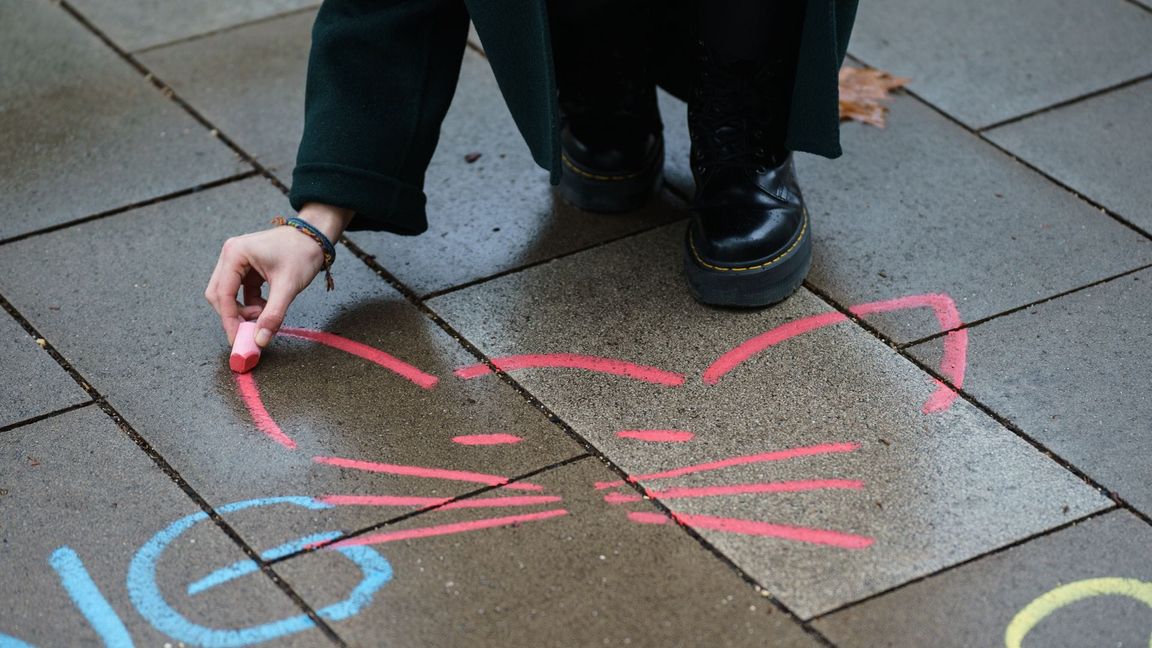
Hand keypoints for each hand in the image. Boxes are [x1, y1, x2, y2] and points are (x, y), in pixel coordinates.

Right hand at [204, 203, 353, 346]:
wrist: (315, 237)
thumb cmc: (302, 252)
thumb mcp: (288, 286)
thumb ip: (273, 314)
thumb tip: (260, 340)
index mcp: (235, 254)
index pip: (223, 294)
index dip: (229, 320)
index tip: (237, 339)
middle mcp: (231, 255)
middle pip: (220, 295)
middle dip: (234, 315)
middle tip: (250, 332)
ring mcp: (237, 261)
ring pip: (229, 295)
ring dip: (244, 310)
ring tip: (264, 314)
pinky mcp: (246, 268)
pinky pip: (241, 293)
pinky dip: (251, 304)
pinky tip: (266, 307)